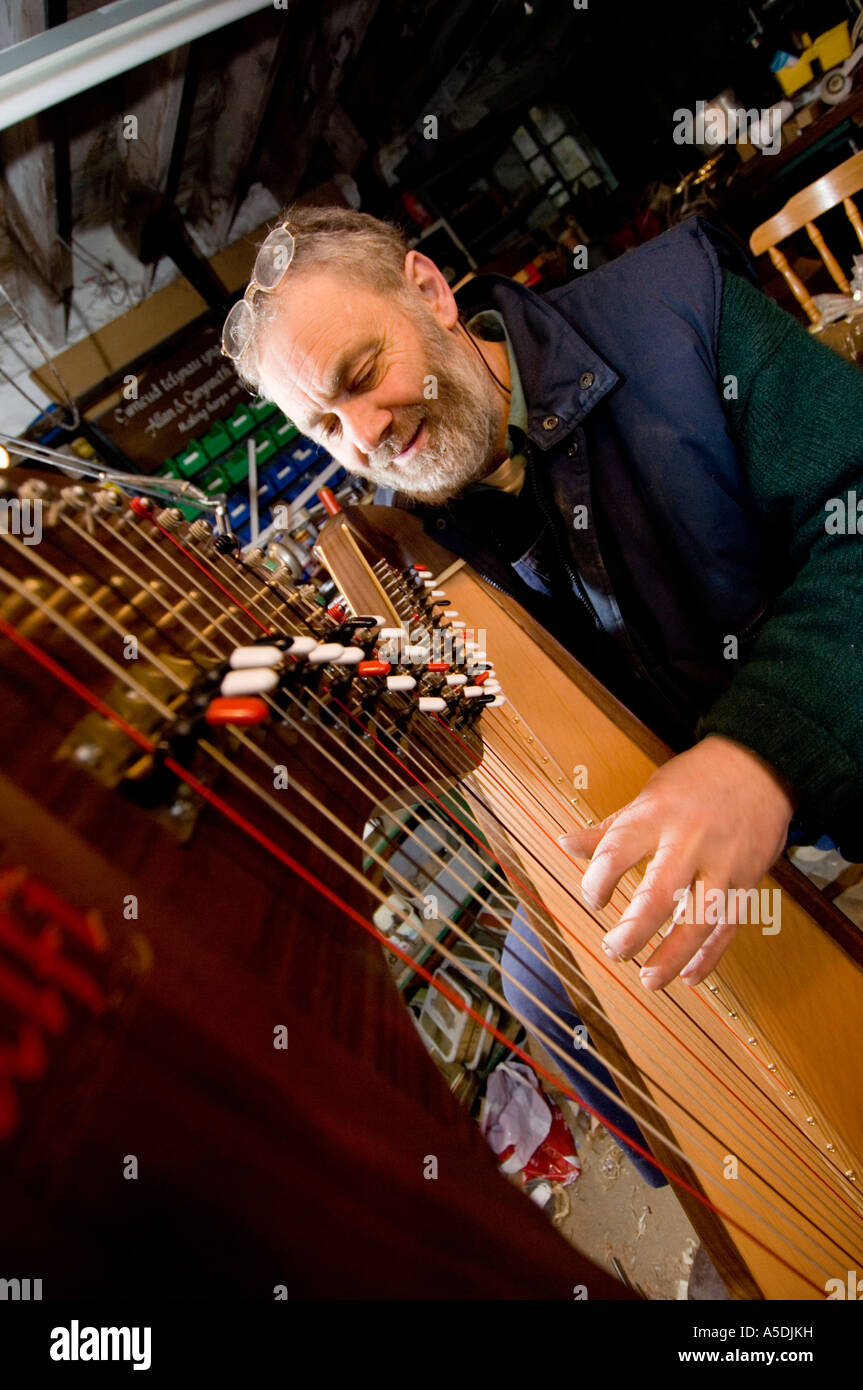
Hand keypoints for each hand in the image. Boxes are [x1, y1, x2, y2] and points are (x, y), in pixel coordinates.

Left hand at [557, 735, 794, 989]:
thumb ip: (608, 829)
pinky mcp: (747, 881)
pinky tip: (689, 975)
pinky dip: (710, 955)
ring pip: (700, 918)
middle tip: (614, 950)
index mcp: (656, 816)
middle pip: (660, 894)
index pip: (618, 851)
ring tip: (649, 979)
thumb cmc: (696, 782)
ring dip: (673, 954)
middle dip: (635, 929)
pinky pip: (728, 926)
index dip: (599, 879)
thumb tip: (565, 844)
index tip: (593, 899)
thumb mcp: (647, 796)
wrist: (761, 767)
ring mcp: (722, 864)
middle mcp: (690, 841)